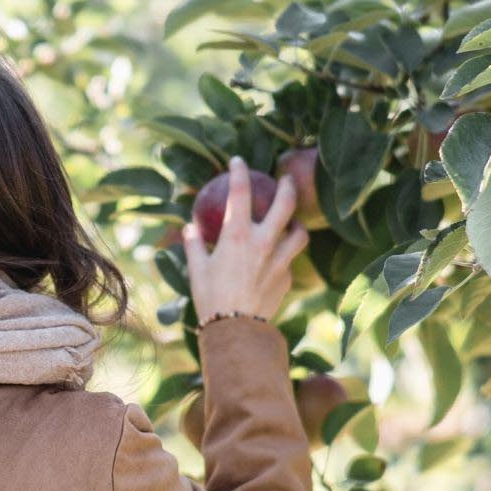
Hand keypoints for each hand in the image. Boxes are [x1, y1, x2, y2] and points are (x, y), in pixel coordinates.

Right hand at [184, 157, 308, 322]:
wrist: (236, 329)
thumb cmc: (210, 297)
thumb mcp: (196, 269)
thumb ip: (195, 245)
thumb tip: (191, 228)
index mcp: (237, 235)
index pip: (240, 192)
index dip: (240, 172)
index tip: (239, 161)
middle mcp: (263, 243)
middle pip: (284, 204)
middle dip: (286, 187)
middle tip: (285, 179)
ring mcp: (279, 260)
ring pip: (299, 232)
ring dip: (297, 222)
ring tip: (293, 221)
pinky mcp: (287, 278)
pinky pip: (290, 260)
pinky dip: (285, 255)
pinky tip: (278, 259)